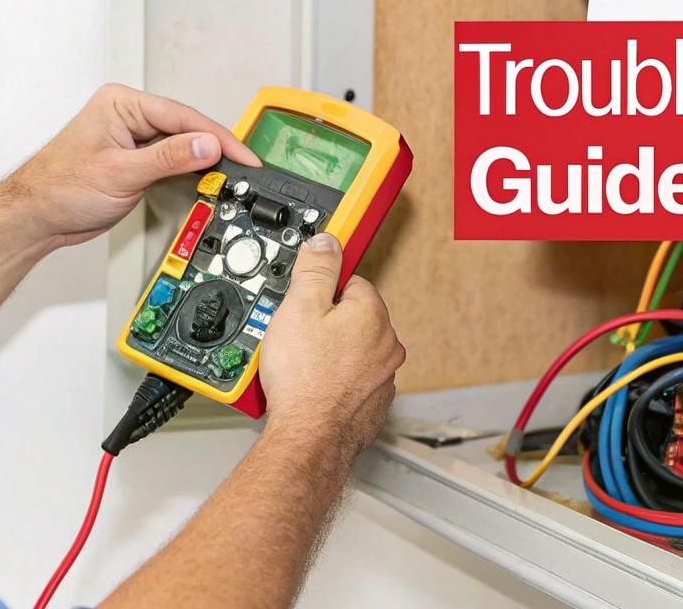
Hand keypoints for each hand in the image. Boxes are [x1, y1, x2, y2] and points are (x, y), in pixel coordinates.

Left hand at [4, 84, 259, 245]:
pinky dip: (188, 171)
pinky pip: (169, 160)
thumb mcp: (121, 173)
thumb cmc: (59, 188)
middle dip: (215, 148)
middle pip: (184, 127)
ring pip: (179, 144)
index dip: (216, 137)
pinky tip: (205, 179)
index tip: (242, 155)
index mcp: (121, 103)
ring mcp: (130, 137)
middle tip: (244, 168)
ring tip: (230, 175)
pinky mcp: (132, 159)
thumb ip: (169, 158)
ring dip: (203, 161)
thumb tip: (206, 145)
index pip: (181, 116)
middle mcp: (126, 114)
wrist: (34, 218)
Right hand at [258, 233, 405, 460]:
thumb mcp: (299, 307)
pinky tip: (310, 386)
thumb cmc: (305, 381)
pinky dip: (334, 381)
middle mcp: (386, 345)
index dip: (322, 289)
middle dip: (324, 323)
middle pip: (352, 317)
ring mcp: (382, 377)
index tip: (306, 296)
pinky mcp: (372, 404)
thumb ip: (316, 268)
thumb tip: (326, 242)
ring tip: (298, 364)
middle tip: (295, 335)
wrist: (308, 439)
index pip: (351, 282)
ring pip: (351, 350)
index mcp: (373, 314)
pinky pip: (350, 380)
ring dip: (329, 353)